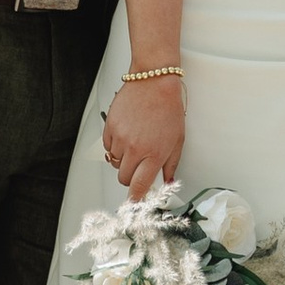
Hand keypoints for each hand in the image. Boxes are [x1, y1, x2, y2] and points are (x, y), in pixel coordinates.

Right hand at [102, 67, 185, 202]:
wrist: (154, 81)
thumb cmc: (168, 107)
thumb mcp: (177, 140)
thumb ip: (171, 165)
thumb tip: (167, 182)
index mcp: (154, 154)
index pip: (139, 186)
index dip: (135, 199)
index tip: (134, 204)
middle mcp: (135, 148)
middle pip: (124, 178)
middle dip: (130, 176)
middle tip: (138, 165)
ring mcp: (120, 137)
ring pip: (114, 162)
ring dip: (122, 159)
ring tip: (134, 143)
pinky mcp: (110, 127)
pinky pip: (107, 146)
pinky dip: (114, 145)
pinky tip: (126, 134)